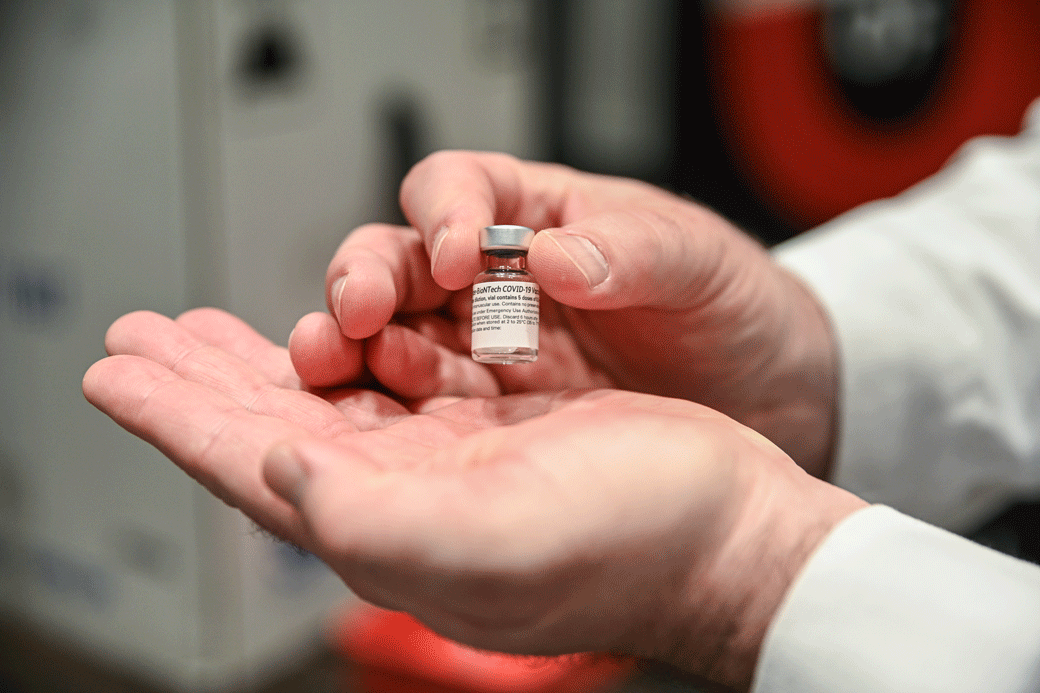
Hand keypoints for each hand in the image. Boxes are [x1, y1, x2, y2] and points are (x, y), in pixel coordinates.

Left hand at [84, 308, 863, 690]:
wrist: (728, 529)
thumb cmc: (634, 546)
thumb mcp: (494, 547)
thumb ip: (369, 520)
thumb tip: (275, 471)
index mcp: (392, 526)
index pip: (254, 471)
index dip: (178, 420)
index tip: (117, 373)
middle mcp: (409, 493)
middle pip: (275, 427)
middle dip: (203, 380)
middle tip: (141, 339)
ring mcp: (452, 455)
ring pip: (332, 397)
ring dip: (267, 358)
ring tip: (209, 328)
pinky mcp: (497, 420)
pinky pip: (402, 373)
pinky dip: (357, 343)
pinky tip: (335, 326)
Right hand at [289, 151, 838, 477]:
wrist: (767, 398)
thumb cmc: (733, 308)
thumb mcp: (701, 265)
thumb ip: (636, 253)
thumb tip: (557, 257)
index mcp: (541, 216)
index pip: (461, 188)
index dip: (445, 213)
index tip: (458, 254)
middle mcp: (497, 280)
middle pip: (400, 261)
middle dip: (366, 281)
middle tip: (358, 313)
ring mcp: (486, 350)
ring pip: (393, 336)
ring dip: (354, 348)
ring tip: (330, 366)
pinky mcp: (490, 416)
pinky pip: (420, 404)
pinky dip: (384, 408)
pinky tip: (366, 422)